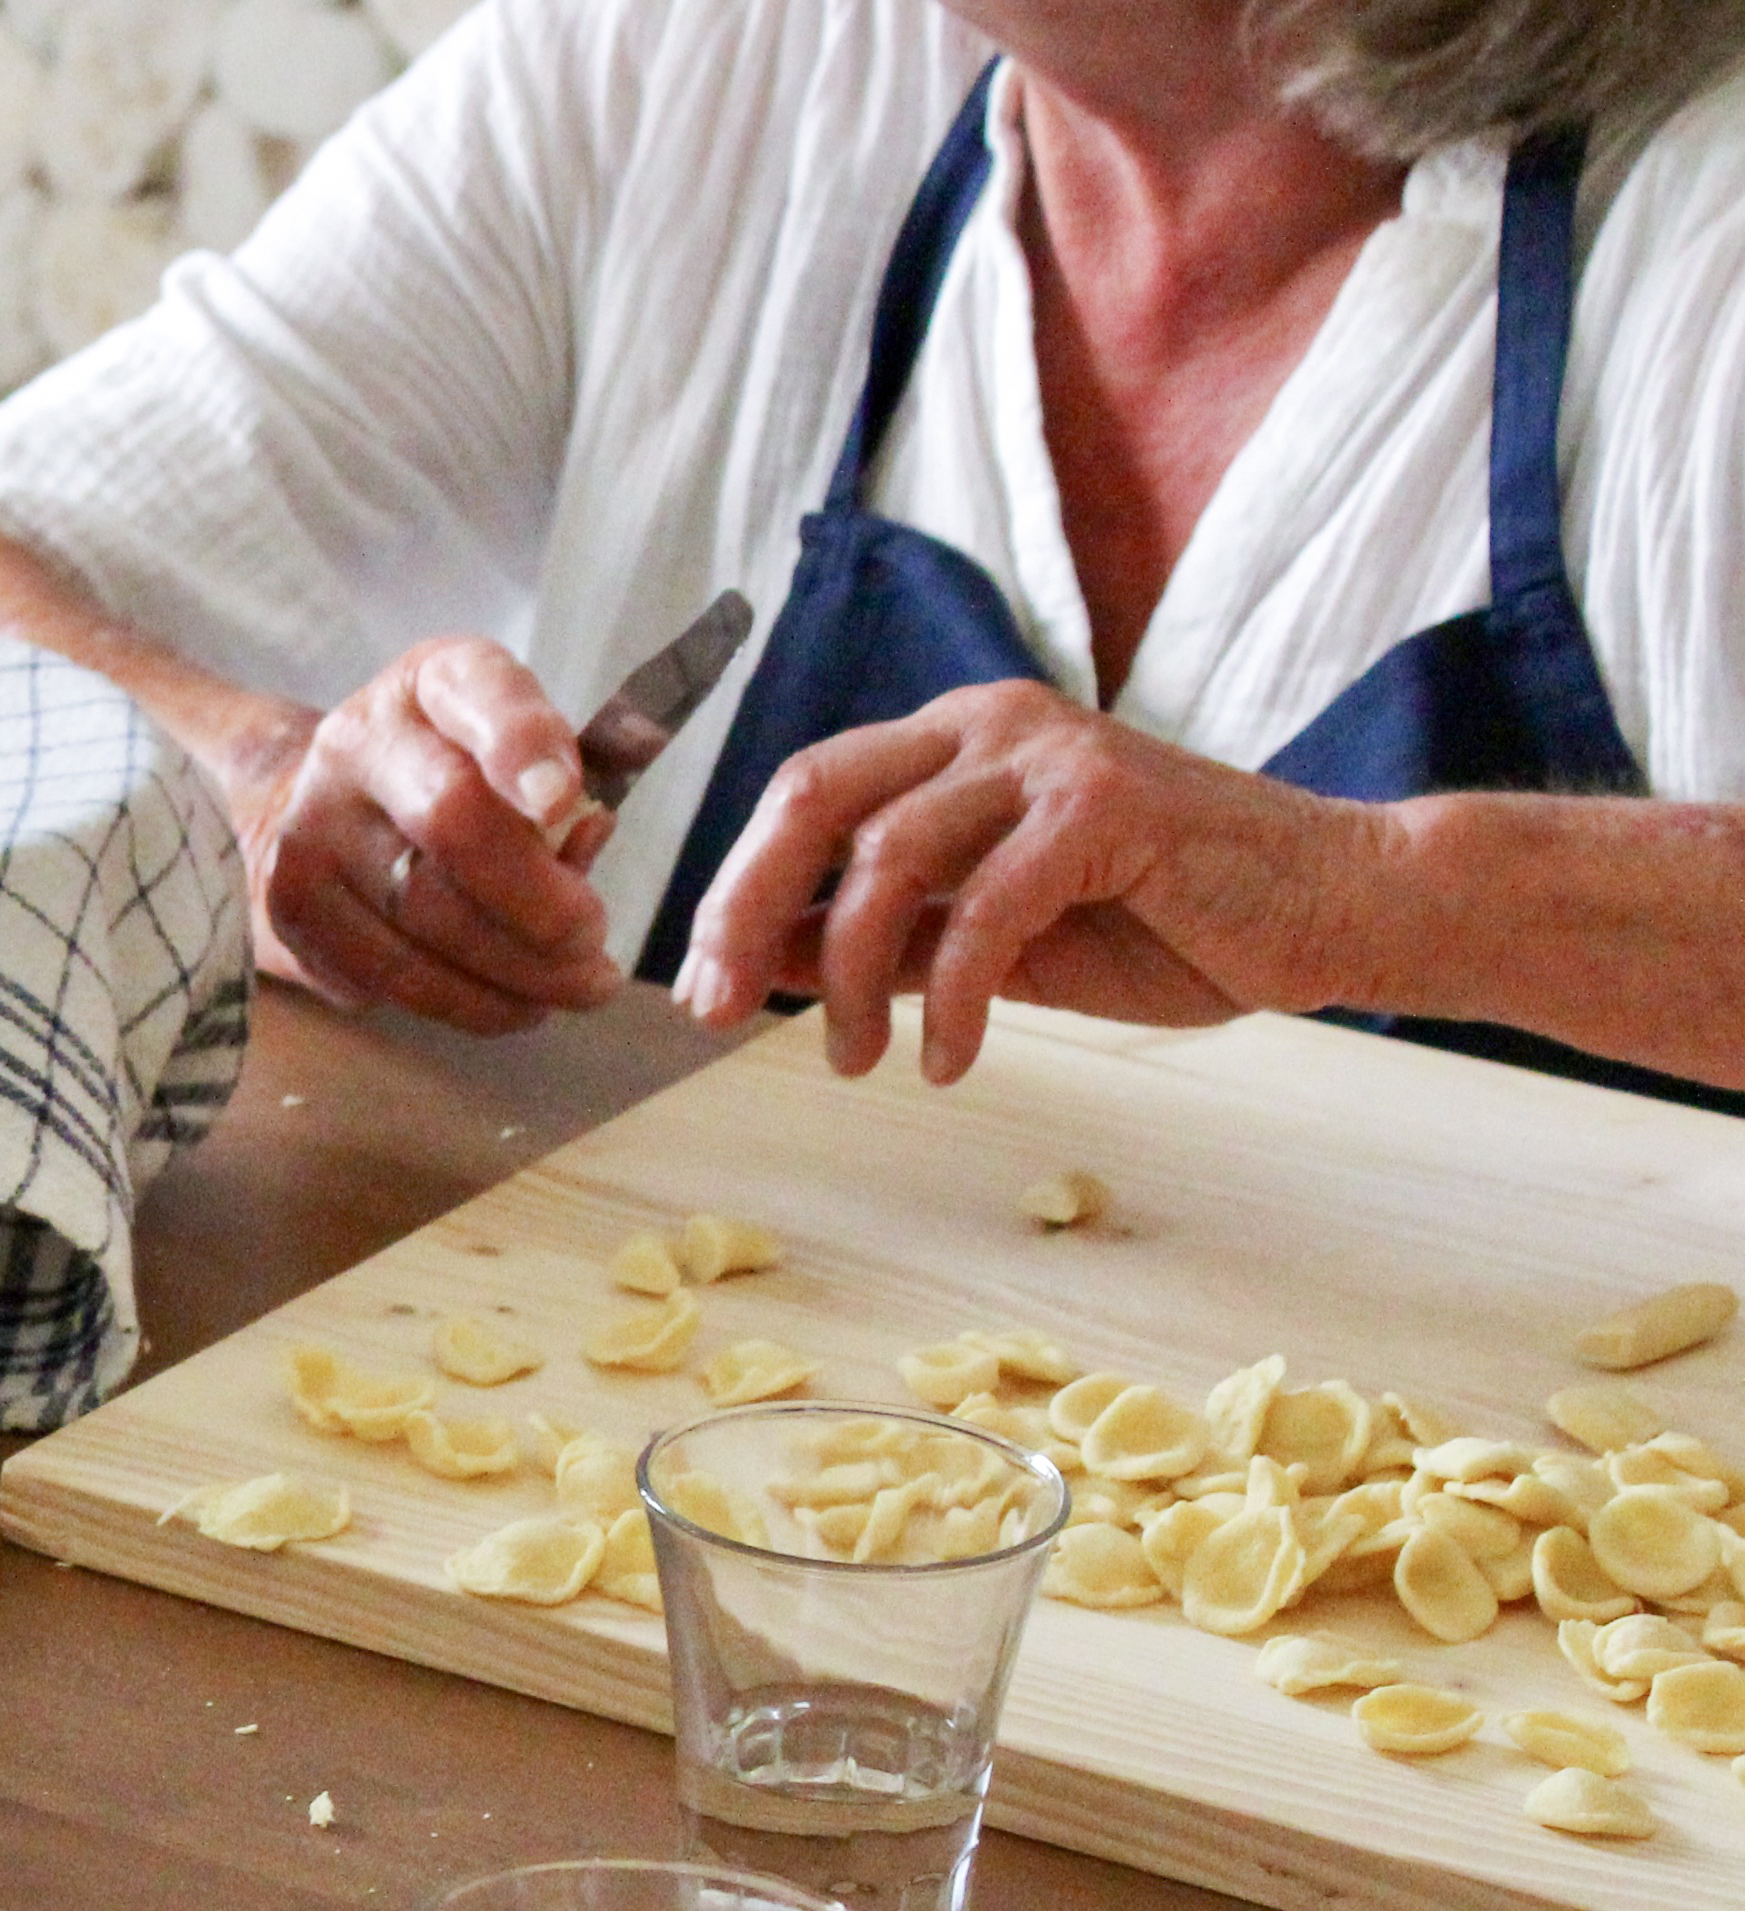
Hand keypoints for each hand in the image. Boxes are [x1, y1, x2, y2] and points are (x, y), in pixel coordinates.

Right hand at [238, 635, 622, 1034]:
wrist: (319, 809)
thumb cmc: (450, 776)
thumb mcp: (512, 750)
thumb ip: (563, 779)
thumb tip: (586, 836)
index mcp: (431, 684)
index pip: (479, 695)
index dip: (521, 744)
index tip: (563, 797)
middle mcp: (357, 744)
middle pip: (452, 824)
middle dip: (541, 902)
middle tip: (595, 945)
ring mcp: (312, 828)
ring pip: (427, 921)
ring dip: (519, 973)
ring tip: (576, 988)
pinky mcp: (291, 909)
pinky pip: (392, 977)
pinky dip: (470, 1003)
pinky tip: (515, 1004)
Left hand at [672, 681, 1382, 1081]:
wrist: (1332, 911)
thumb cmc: (1168, 923)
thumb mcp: (991, 940)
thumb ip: (889, 938)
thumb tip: (767, 961)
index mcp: (954, 744)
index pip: (803, 796)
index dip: (734, 891)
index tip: (698, 989)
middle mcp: (991, 727)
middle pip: (814, 799)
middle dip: (745, 909)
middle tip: (720, 1010)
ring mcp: (1051, 757)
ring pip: (889, 858)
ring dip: (854, 978)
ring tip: (859, 1060)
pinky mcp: (1109, 807)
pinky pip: (986, 908)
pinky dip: (955, 998)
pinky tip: (950, 1062)